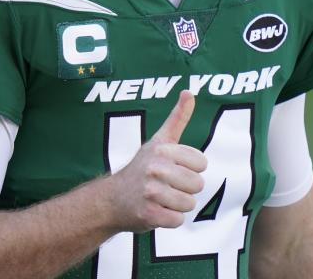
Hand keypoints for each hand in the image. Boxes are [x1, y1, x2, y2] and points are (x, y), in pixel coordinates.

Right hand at [107, 91, 207, 231]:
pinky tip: (156, 211)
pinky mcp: (148, 214)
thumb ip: (177, 117)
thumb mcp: (159, 140)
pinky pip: (178, 220)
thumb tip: (189, 92)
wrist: (111, 200)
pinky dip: (169, 220)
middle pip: (197, 185)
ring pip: (189, 203)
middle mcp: (155, 168)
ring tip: (160, 199)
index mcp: (162, 149)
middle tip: (165, 187)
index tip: (172, 169)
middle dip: (185, 189)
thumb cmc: (141, 168)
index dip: (190, 169)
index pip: (201, 163)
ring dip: (177, 206)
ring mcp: (151, 192)